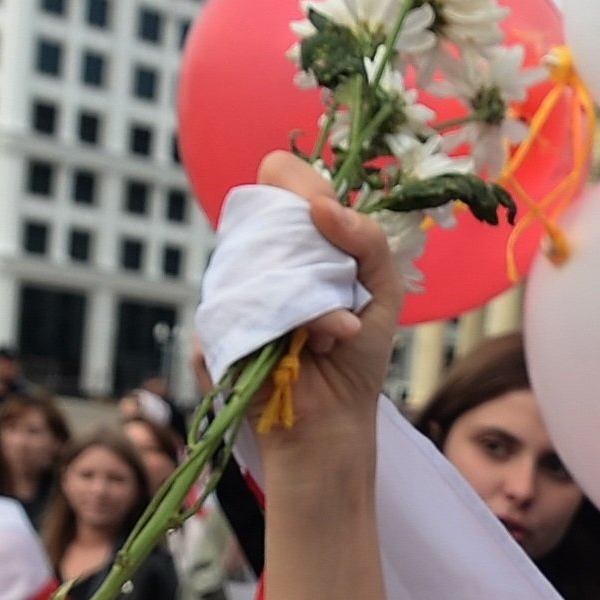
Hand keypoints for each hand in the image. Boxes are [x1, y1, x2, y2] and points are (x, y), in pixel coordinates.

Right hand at [233, 154, 400, 516]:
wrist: (333, 422)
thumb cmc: (358, 357)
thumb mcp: (381, 289)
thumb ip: (367, 239)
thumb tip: (321, 205)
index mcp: (295, 238)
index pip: (280, 176)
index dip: (301, 183)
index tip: (327, 213)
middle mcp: (259, 256)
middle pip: (267, 210)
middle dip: (315, 249)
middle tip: (342, 288)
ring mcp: (233, 287)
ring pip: (258, 256)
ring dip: (311, 295)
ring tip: (334, 333)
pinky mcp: (219, 322)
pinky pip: (248, 300)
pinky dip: (295, 322)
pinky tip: (312, 347)